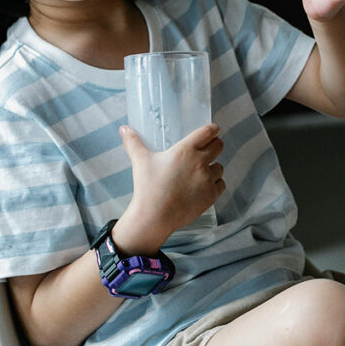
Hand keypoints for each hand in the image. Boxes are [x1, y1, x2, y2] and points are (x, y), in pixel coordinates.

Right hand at [112, 124, 224, 254]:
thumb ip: (133, 142)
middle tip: (210, 148)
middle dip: (215, 145)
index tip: (214, 129)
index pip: (207, 132)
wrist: (154, 216)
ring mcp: (207, 180)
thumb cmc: (148, 187)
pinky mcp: (211, 196)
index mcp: (185, 150)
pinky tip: (206, 185)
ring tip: (203, 171)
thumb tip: (124, 129)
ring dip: (214, 167)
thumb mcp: (140, 160)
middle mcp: (200, 163)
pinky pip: (220, 184)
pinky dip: (215, 184)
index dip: (212, 129)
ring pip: (220, 167)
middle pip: (219, 146)